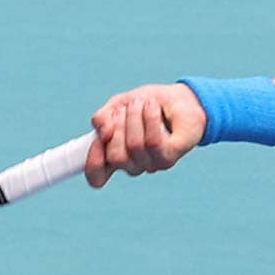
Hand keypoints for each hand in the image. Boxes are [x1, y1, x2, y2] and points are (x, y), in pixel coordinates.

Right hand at [84, 82, 206, 187]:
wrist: (181, 98)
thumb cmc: (148, 104)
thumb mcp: (119, 105)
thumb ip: (103, 118)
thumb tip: (101, 130)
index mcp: (117, 157)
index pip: (97, 176)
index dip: (92, 162)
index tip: (100, 137)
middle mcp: (133, 165)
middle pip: (116, 156)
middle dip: (119, 126)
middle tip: (127, 108)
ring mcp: (152, 163)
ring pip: (135, 146)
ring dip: (135, 118)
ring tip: (142, 102)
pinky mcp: (170, 157)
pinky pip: (153, 143)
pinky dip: (150, 120)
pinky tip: (152, 107)